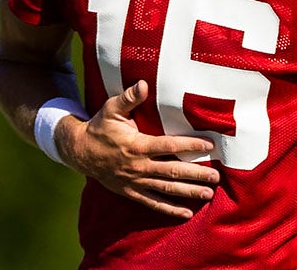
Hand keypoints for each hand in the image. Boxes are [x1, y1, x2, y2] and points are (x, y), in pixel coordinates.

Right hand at [57, 80, 220, 219]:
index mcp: (137, 145)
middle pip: (172, 171)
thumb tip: (143, 83)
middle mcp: (138, 166)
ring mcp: (135, 181)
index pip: (168, 145)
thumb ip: (129, 97)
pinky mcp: (131, 192)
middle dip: (196, 174)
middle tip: (216, 177)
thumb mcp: (111, 109)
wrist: (80, 152)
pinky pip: (153, 203)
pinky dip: (170, 210)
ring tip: (208, 193)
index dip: (190, 144)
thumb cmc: (100, 128)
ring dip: (188, 192)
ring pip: (166, 189)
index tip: (209, 145)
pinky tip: (187, 213)